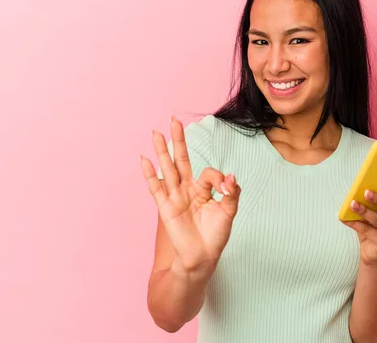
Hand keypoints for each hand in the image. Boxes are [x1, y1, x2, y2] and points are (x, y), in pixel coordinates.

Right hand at [140, 116, 240, 273]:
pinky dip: (150, 174)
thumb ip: (232, 193)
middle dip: (178, 140)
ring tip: (155, 132)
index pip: (209, 172)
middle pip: (181, 159)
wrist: (203, 256)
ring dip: (162, 150)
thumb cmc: (216, 235)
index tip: (226, 187)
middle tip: (174, 119)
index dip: (219, 177)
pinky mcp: (166, 208)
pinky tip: (144, 159)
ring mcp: (175, 197)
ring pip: (167, 169)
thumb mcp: (229, 212)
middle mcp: (187, 189)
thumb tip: (232, 176)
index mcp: (203, 189)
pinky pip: (156, 188)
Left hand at [343, 167, 376, 265]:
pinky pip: (366, 230)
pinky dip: (354, 223)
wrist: (373, 254)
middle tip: (367, 192)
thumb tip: (360, 186)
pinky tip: (344, 218)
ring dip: (364, 211)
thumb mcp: (373, 213)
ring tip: (353, 204)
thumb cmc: (372, 229)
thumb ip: (370, 202)